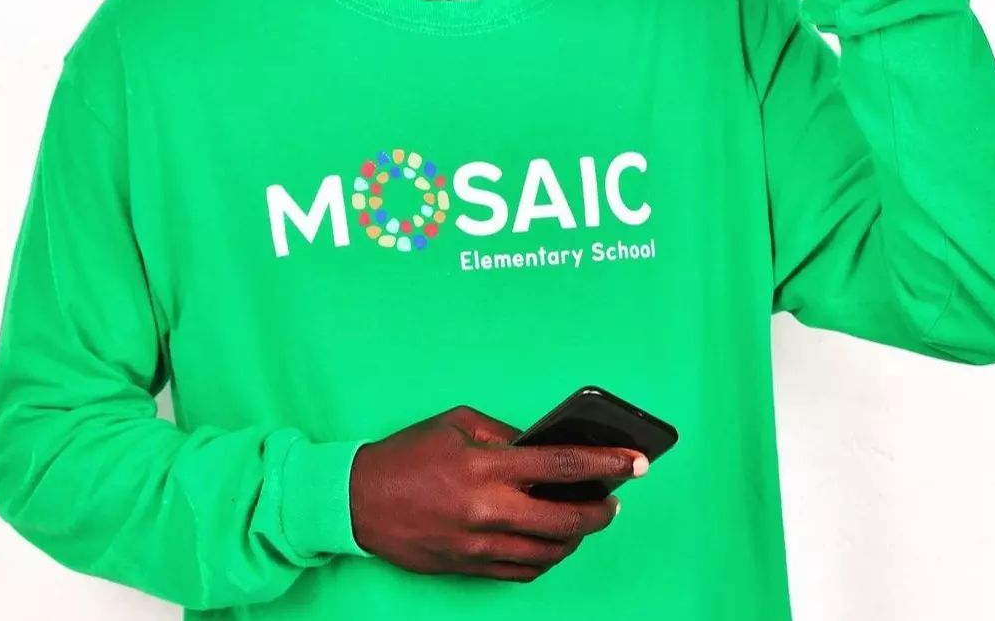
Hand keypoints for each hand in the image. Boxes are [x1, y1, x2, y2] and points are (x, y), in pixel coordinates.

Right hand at [348, 404, 645, 581]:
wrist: (358, 501)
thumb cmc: (408, 454)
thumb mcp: (457, 422)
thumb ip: (505, 434)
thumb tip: (544, 447)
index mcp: (487, 465)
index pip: (562, 464)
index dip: (606, 463)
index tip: (636, 462)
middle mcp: (488, 509)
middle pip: (567, 518)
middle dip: (602, 510)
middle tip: (615, 499)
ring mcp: (480, 544)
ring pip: (550, 550)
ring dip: (577, 535)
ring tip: (586, 517)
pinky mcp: (470, 567)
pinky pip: (524, 571)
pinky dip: (548, 557)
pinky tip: (554, 541)